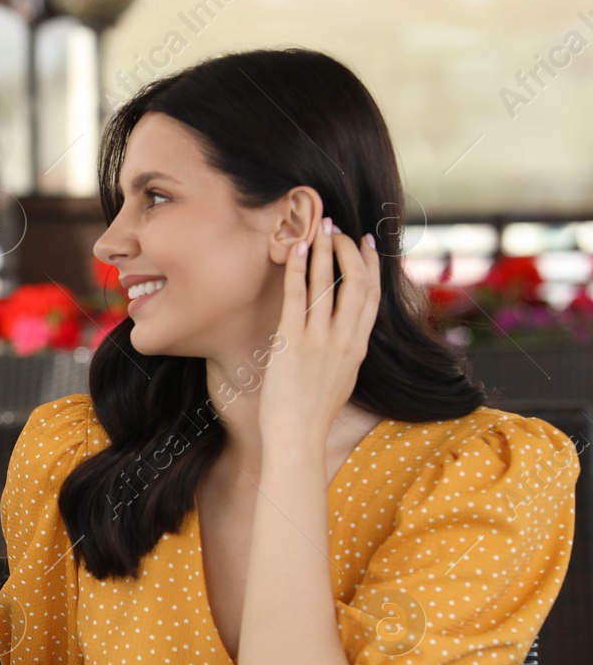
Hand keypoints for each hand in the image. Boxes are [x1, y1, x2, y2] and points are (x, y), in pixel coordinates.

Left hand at [258, 215, 380, 444]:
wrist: (297, 436)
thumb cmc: (312, 413)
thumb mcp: (342, 379)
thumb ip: (345, 353)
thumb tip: (344, 337)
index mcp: (357, 347)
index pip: (372, 296)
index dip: (371, 265)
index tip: (367, 242)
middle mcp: (343, 339)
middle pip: (356, 282)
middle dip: (348, 250)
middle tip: (338, 229)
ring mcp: (319, 340)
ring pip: (328, 283)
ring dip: (324, 251)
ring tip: (319, 228)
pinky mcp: (292, 342)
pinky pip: (297, 297)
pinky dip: (298, 269)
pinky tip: (296, 249)